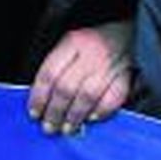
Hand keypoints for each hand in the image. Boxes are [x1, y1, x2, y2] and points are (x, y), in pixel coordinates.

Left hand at [28, 20, 132, 134]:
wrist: (126, 30)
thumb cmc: (92, 40)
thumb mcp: (69, 43)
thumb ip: (57, 66)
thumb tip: (42, 97)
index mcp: (72, 43)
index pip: (50, 73)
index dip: (39, 96)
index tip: (33, 113)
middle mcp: (90, 54)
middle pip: (67, 87)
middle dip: (55, 111)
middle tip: (48, 127)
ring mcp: (110, 66)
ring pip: (88, 96)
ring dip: (75, 116)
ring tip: (66, 129)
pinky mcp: (127, 76)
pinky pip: (114, 98)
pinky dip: (102, 111)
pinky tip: (92, 119)